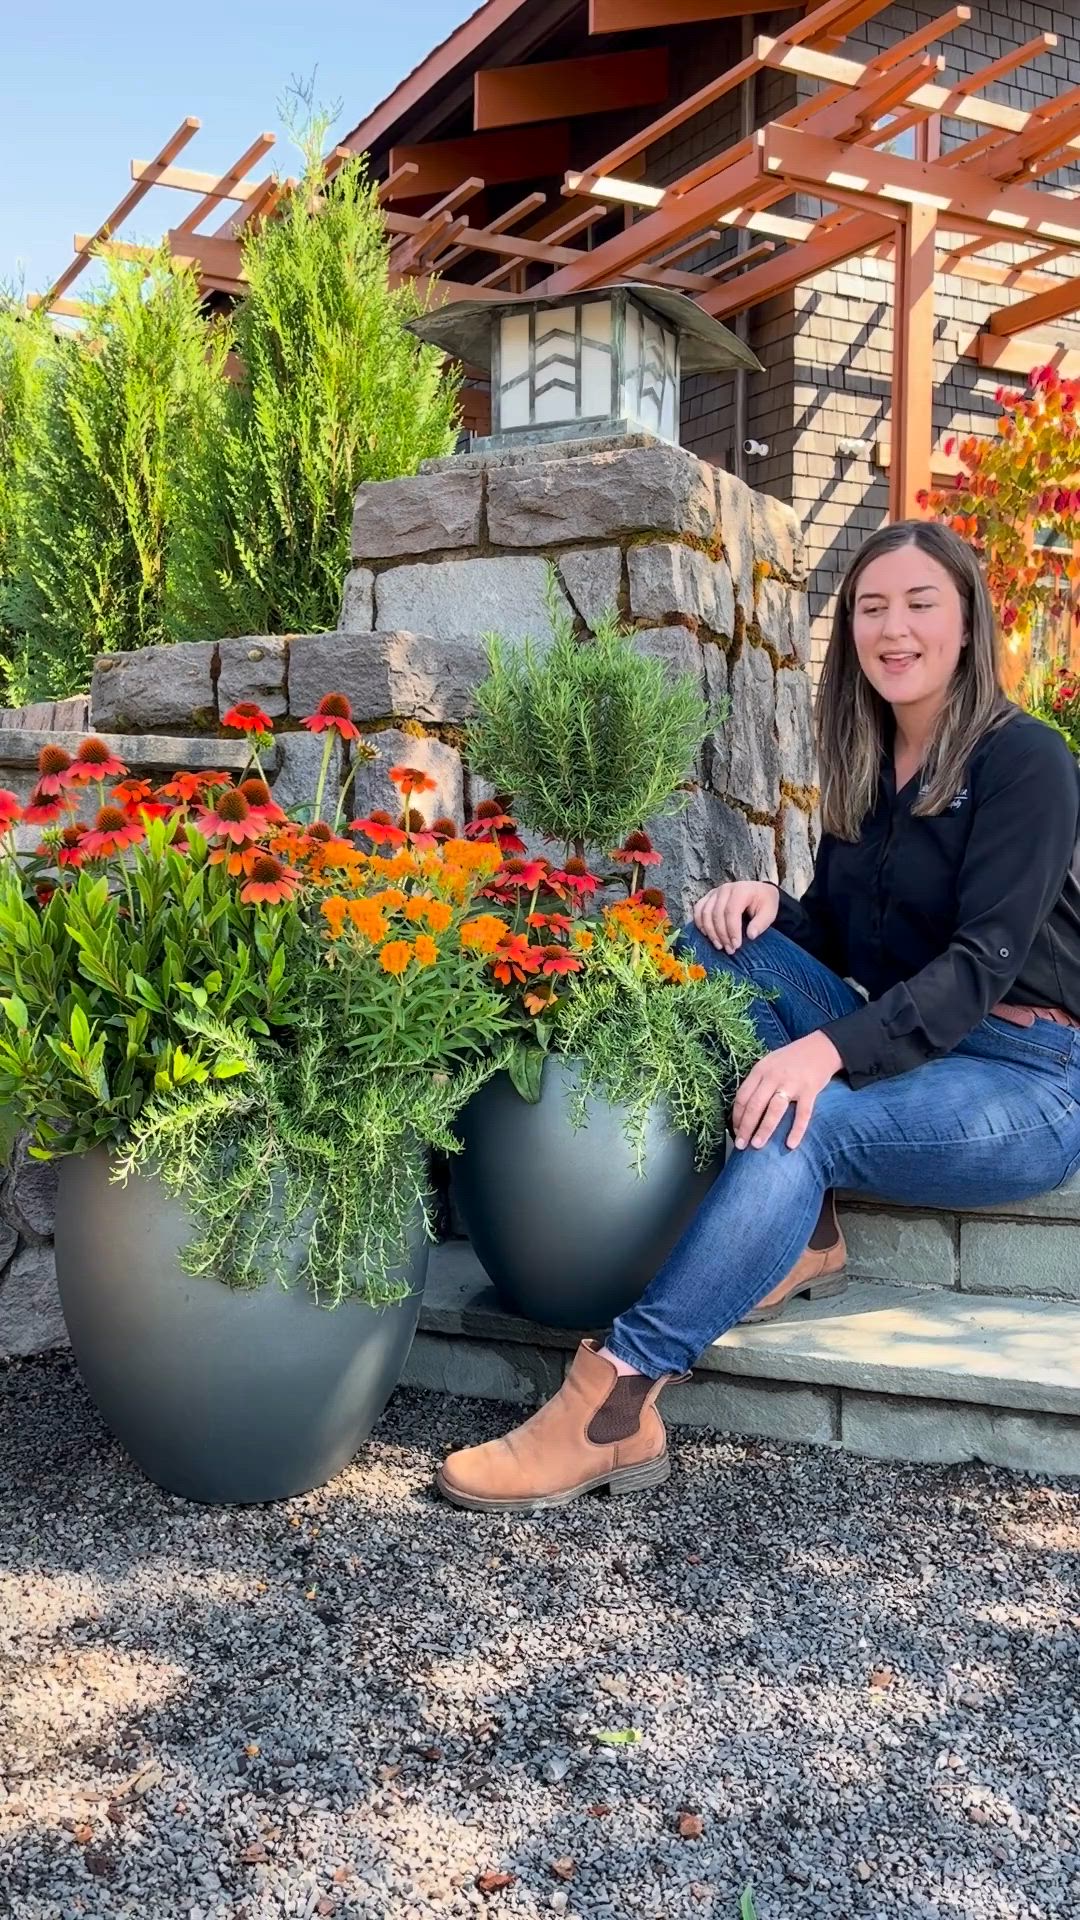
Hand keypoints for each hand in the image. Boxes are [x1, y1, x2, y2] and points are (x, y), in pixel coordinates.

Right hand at [693, 881, 778, 954]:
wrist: (760, 892)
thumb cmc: (764, 903)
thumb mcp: (769, 912)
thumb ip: (761, 923)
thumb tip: (750, 935)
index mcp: (741, 890)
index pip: (731, 912)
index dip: (732, 930)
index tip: (736, 946)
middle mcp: (725, 889)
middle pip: (717, 914)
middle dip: (722, 935)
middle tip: (730, 949)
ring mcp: (715, 892)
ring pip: (705, 913)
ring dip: (710, 932)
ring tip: (720, 946)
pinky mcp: (708, 897)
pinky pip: (698, 909)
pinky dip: (700, 923)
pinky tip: (707, 936)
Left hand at [732, 1032, 842, 1151]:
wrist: (822, 1047)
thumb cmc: (792, 1058)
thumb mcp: (769, 1063)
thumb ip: (758, 1081)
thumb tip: (744, 1108)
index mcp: (760, 1070)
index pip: (742, 1096)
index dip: (737, 1116)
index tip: (735, 1131)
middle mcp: (773, 1076)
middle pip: (755, 1105)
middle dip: (746, 1127)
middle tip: (740, 1145)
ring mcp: (792, 1083)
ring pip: (774, 1110)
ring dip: (764, 1130)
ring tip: (756, 1146)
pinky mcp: (810, 1090)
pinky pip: (802, 1114)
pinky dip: (797, 1130)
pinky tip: (791, 1144)